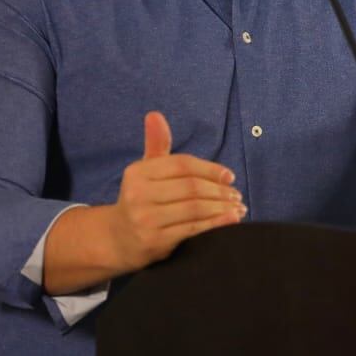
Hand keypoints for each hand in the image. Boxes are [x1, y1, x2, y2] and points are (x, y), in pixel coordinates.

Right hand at [104, 111, 245, 272]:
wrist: (117, 240)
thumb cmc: (141, 199)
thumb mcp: (146, 171)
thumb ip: (156, 144)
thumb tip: (155, 114)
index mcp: (138, 172)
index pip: (183, 164)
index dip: (210, 169)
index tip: (230, 176)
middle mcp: (138, 194)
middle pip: (191, 187)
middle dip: (220, 191)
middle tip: (236, 195)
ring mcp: (145, 219)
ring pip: (195, 208)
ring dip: (222, 208)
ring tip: (238, 208)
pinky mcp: (153, 241)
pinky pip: (192, 229)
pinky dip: (215, 224)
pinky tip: (230, 221)